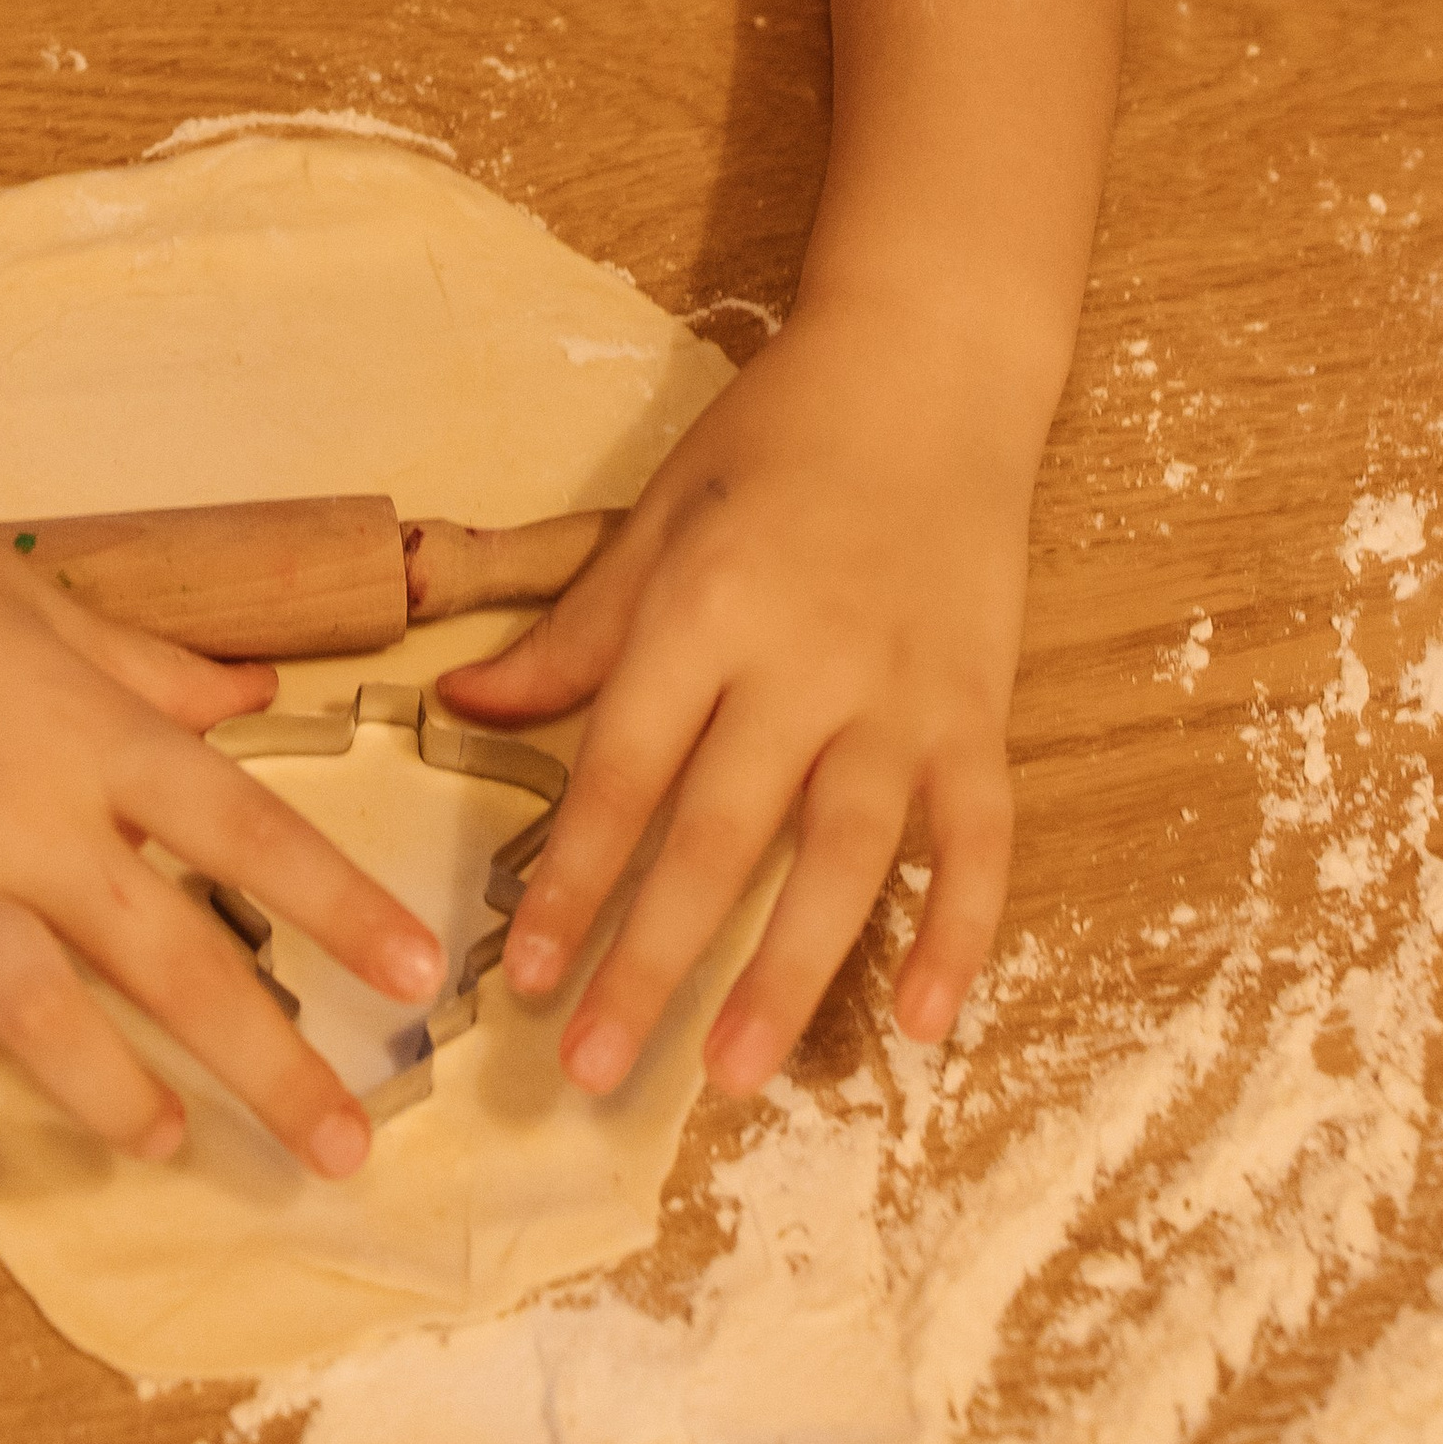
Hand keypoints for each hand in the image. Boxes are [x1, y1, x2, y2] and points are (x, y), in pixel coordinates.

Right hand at [0, 458, 445, 1175]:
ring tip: (171, 1142)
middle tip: (346, 1152)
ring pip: (43, 1019)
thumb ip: (152, 670)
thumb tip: (259, 693)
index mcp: (92, 730)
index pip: (248, 829)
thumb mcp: (43, 604)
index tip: (425, 973)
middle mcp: (26, 812)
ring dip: (116, 1099)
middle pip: (173, 959)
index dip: (344, 905)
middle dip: (271, 1066)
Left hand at [437, 308, 1038, 1094]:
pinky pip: (980, 840)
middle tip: (593, 1071)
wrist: (930, 369)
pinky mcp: (982, 709)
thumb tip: (459, 705)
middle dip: (651, 961)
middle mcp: (805, 660)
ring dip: (789, 974)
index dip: (571, 879)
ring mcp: (904, 692)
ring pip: (847, 856)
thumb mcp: (658, 515)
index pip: (624, 769)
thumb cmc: (777, 439)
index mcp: (707, 606)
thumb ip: (574, 631)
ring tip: (730, 1074)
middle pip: (720, 834)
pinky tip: (926, 1026)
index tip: (521, 976)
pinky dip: (961, 933)